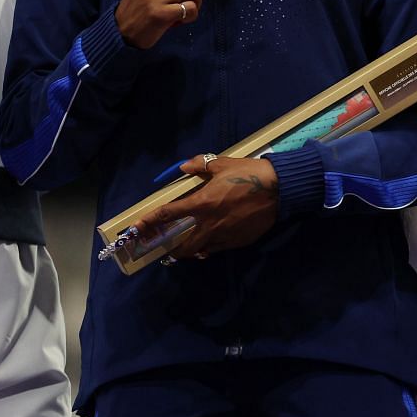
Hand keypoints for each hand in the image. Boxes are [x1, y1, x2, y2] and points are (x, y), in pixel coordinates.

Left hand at [132, 155, 280, 258]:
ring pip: (201, 251)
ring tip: (192, 246)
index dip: (149, 222)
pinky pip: (219, 248)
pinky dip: (213, 246)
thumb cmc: (249, 174)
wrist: (280, 189)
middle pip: (183, 246)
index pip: (168, 215)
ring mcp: (224, 236)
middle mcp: (209, 224)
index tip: (137, 229)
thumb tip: (185, 167)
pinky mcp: (239, 242)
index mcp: (202, 204)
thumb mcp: (223, 164)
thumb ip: (201, 165)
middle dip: (173, 250)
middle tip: (170, 247)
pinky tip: (215, 240)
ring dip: (193, 250)